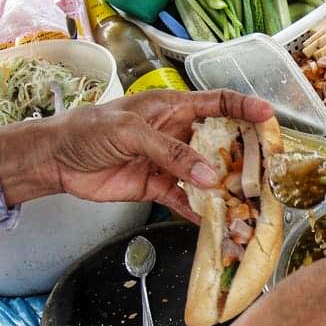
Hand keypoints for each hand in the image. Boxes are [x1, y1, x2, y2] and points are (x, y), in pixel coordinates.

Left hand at [0, 89, 272, 220]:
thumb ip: (172, 152)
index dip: (246, 109)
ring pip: (207, 174)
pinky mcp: (160, 186)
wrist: (56, 160)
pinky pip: (186, 199)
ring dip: (225, 187)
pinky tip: (216, 222)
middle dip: (244, 155)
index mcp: (175, 107)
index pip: (219, 103)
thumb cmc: (91, 130)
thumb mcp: (132, 132)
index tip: (269, 118)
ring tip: (247, 202)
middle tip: (267, 171)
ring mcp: (172, 161)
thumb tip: (210, 176)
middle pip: (221, 142)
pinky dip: (200, 211)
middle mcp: (180, 133)